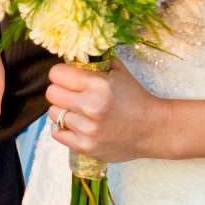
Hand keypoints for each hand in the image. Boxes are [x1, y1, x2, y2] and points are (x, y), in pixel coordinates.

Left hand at [45, 61, 165, 163]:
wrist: (154, 128)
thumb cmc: (136, 99)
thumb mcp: (119, 72)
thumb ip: (96, 63)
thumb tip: (75, 57)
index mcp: (97, 85)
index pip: (56, 73)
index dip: (61, 74)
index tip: (68, 77)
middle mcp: (90, 106)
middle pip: (51, 93)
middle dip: (60, 91)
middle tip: (71, 94)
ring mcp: (87, 129)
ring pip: (53, 114)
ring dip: (63, 110)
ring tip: (78, 111)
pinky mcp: (85, 146)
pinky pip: (57, 133)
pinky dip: (63, 128)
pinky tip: (76, 124)